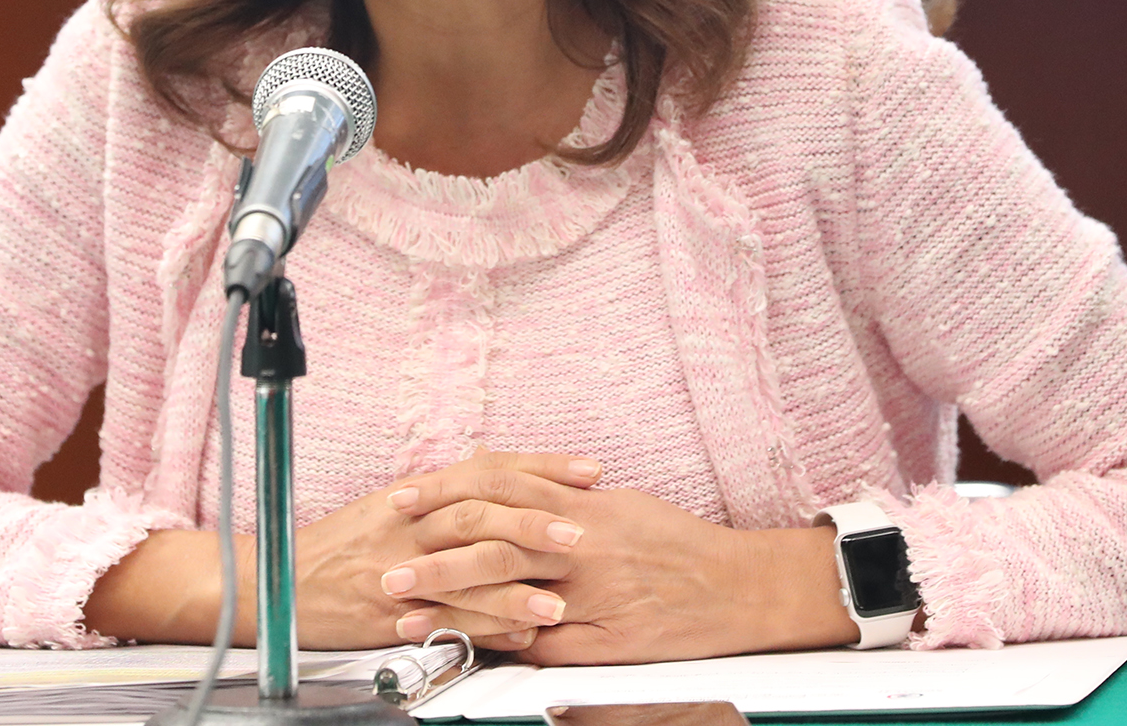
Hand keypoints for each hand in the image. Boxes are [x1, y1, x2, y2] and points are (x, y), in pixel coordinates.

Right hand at [83, 450, 604, 646]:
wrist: (272, 584)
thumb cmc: (336, 548)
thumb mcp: (389, 507)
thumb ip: (444, 496)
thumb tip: (501, 478)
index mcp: (412, 493)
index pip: (484, 469)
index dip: (539, 468)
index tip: (586, 471)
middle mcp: (405, 525)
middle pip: (476, 515)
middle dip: (533, 524)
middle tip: (580, 533)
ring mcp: (394, 572)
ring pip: (461, 574)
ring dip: (514, 589)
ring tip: (558, 601)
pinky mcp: (384, 616)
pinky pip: (439, 623)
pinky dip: (482, 631)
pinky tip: (517, 639)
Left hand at [384, 467, 859, 664]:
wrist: (738, 586)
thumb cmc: (677, 542)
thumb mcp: (617, 502)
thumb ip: (560, 493)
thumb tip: (504, 476)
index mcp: (581, 506)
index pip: (498, 492)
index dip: (445, 496)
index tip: (402, 502)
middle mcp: (582, 547)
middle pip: (493, 546)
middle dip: (434, 559)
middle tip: (388, 569)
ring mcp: (592, 597)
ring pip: (508, 599)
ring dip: (453, 610)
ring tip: (408, 619)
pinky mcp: (605, 641)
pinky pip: (542, 646)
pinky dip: (502, 646)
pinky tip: (468, 650)